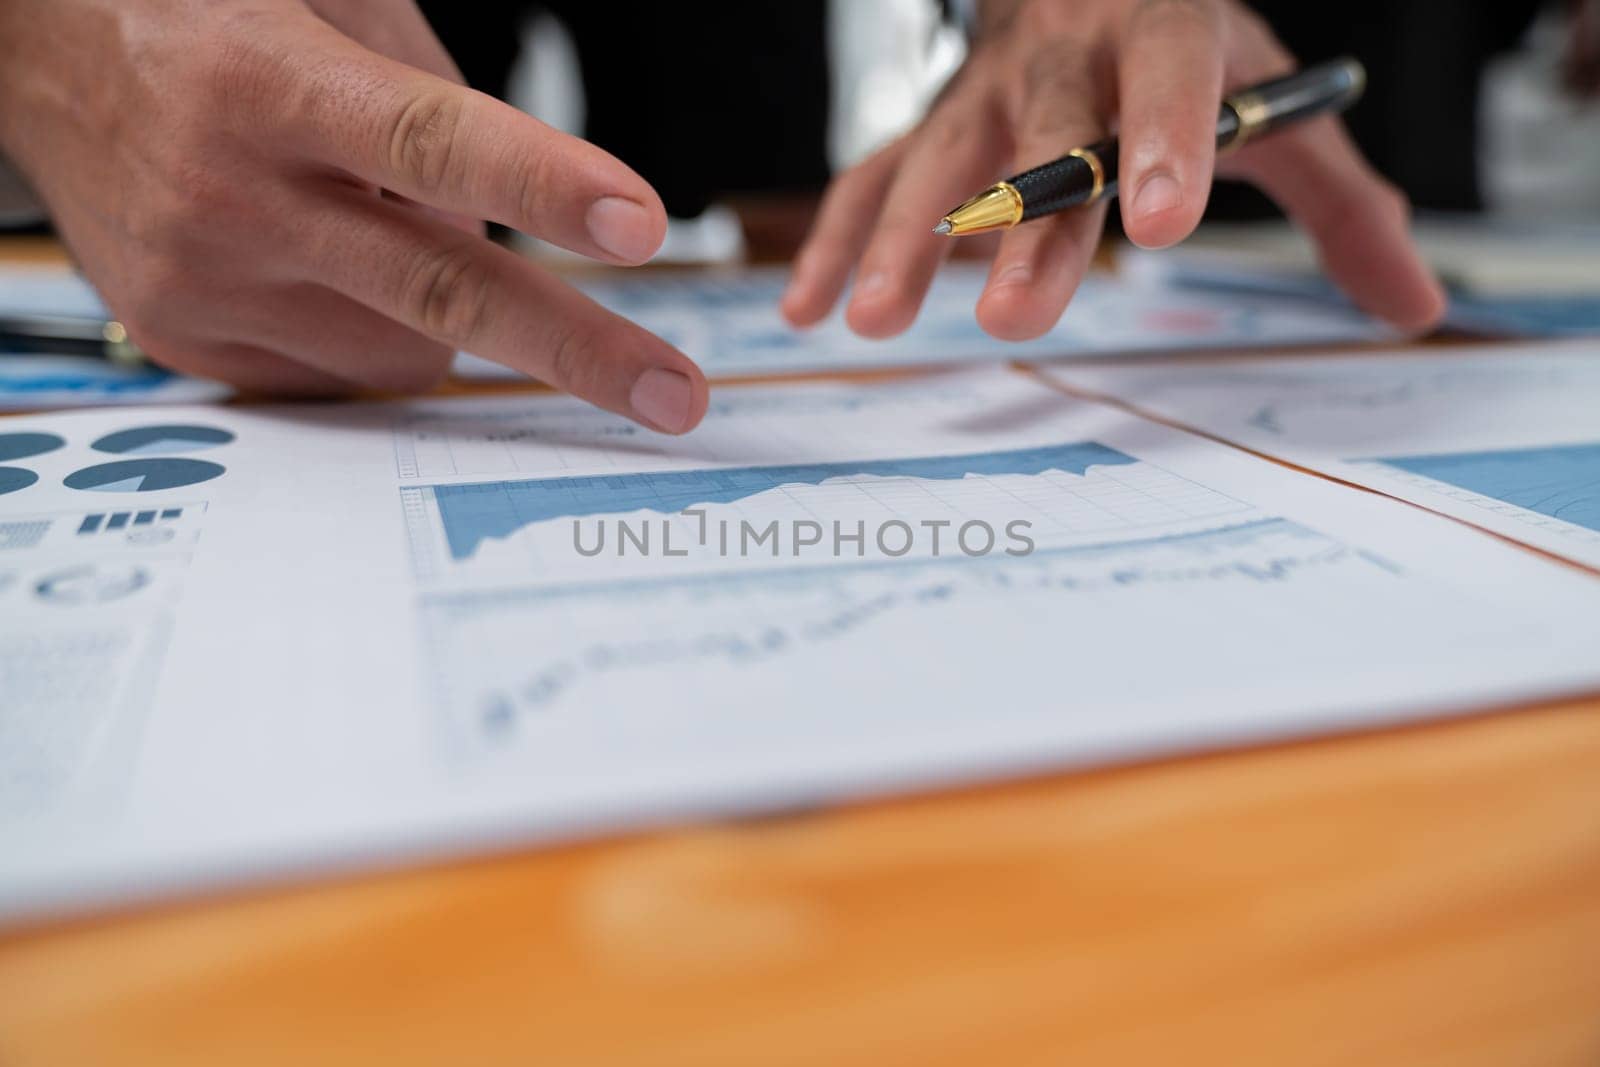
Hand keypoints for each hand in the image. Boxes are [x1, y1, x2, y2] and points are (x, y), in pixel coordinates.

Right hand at [0, 0, 707, 432]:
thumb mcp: (324, 4)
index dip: (541, 186)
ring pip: (407, 347)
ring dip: (438, 309)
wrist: (31, 56)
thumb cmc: (201, 15)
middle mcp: (232, 193)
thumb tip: (514, 219)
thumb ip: (431, 99)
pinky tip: (315, 261)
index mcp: (271, 81)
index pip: (429, 138)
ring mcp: (206, 281)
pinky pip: (342, 372)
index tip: (639, 225)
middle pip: (441, 287)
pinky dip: (367, 328)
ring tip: (366, 224)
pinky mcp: (190, 341)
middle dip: (576, 349)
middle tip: (676, 397)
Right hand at [782, 0, 1446, 341]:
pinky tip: (807, 308)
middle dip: (1026, 227)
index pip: (1170, 80)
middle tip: (1014, 318)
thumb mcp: (1277, 108)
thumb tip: (1416, 309)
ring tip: (878, 321)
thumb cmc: (1185, 57)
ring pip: (936, 158)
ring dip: (902, 240)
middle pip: (1043, 137)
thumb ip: (1340, 204)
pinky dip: (837, 241)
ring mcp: (982, 94)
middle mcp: (1063, 58)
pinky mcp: (929, 128)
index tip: (1163, 224)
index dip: (1165, 146)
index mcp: (1164, 33)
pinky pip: (870, 176)